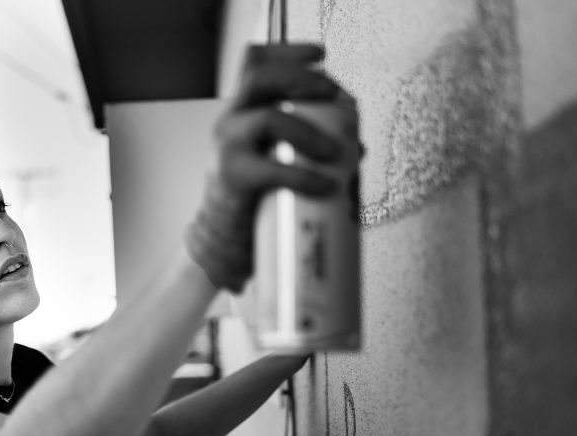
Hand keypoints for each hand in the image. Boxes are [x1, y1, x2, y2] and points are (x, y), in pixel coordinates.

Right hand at [185, 43, 345, 292]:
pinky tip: (324, 186)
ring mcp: (228, 147)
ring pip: (268, 118)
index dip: (287, 52)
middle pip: (261, 78)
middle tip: (333, 93)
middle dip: (301, 79)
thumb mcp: (277, 163)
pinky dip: (302, 175)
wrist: (221, 241)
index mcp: (244, 112)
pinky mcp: (232, 178)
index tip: (320, 55)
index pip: (256, 64)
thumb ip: (307, 149)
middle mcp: (232, 121)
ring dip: (308, 130)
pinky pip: (270, 170)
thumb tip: (355, 147)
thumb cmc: (255, 199)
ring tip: (335, 151)